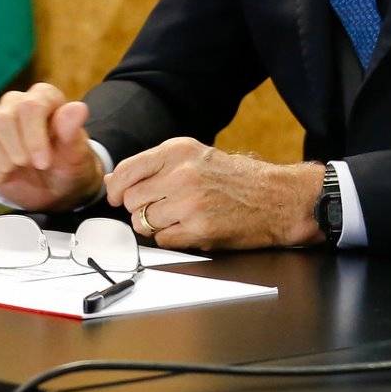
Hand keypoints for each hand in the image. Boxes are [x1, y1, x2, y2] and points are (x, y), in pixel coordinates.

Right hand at [0, 83, 104, 211]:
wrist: (55, 187)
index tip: (44, 162)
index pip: (30, 107)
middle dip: (17, 149)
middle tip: (32, 165)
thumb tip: (78, 108)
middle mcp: (15, 103)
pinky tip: (7, 176)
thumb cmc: (69, 162)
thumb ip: (73, 131)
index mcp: (43, 97)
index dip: (34, 138)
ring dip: (2, 159)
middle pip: (2, 119)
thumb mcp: (77, 151)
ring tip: (19, 168)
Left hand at [104, 139, 324, 250]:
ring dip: (157, 225)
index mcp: (180, 151)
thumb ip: (154, 167)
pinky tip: (194, 227)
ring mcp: (189, 202)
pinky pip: (162, 240)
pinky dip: (173, 238)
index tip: (118, 196)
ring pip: (143, 223)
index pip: (126, 171)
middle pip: (130, 201)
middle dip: (141, 208)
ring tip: (183, 217)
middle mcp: (182, 173)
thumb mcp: (197, 158)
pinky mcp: (198, 229)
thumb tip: (111, 181)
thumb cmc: (239, 179)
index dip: (117, 189)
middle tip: (165, 206)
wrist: (279, 198)